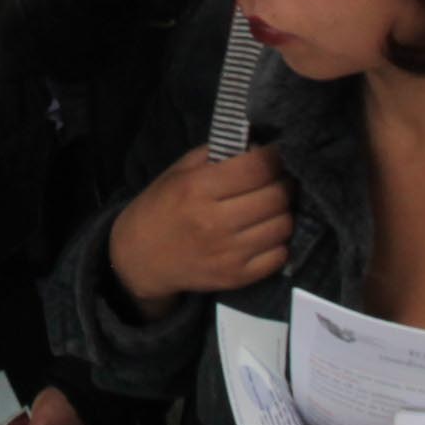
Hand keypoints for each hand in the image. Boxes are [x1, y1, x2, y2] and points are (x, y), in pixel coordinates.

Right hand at [106, 142, 292, 311]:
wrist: (140, 258)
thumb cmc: (161, 207)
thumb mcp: (179, 171)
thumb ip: (218, 154)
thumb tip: (259, 146)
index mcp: (198, 188)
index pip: (258, 167)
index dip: (274, 156)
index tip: (274, 154)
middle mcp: (214, 221)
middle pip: (276, 196)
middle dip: (283, 182)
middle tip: (277, 180)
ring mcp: (227, 253)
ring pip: (283, 225)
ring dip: (284, 211)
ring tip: (272, 207)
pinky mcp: (236, 277)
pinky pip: (279, 256)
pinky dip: (279, 241)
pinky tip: (265, 233)